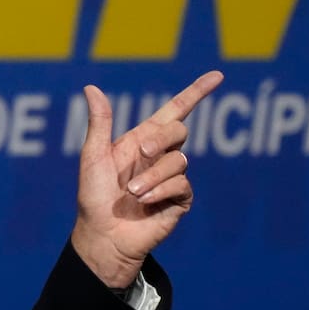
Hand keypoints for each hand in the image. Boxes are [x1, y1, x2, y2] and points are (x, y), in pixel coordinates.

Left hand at [70, 70, 223, 287]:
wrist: (102, 234)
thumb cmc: (94, 196)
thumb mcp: (93, 155)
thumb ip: (99, 123)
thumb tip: (90, 88)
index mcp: (142, 141)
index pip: (175, 111)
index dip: (196, 93)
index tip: (217, 76)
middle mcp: (160, 156)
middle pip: (179, 131)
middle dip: (162, 138)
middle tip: (140, 153)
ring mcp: (172, 178)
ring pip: (179, 161)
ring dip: (152, 176)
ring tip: (132, 192)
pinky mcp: (180, 200)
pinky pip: (182, 185)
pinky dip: (160, 191)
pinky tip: (144, 202)